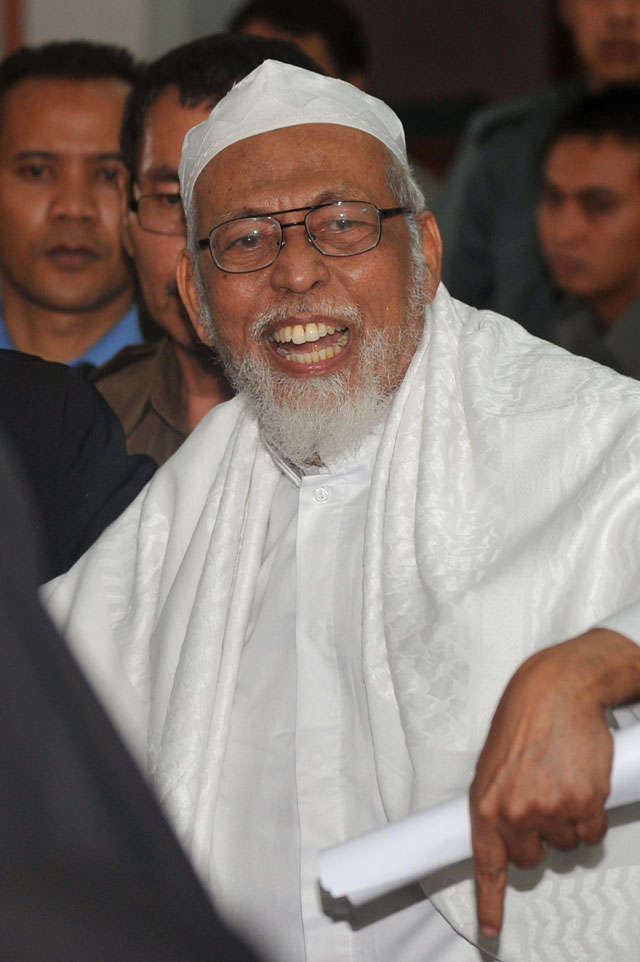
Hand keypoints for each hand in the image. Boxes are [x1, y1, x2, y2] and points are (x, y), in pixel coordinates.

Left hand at [469, 628, 639, 937]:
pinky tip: (581, 782)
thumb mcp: (494, 762)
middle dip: (539, 836)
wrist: (559, 689)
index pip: (486, 865)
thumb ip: (497, 801)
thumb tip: (503, 831)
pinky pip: (591, 832)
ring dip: (567, 820)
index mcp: (485, 803)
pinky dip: (591, 813)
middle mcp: (515, 813)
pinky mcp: (583, 803)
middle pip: (532, 857)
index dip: (490, 901)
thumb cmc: (525, 717)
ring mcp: (550, 810)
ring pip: (565, 843)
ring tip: (560, 778)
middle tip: (541, 798)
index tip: (491, 931)